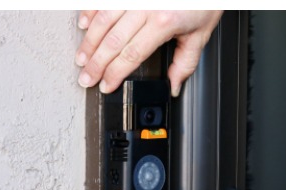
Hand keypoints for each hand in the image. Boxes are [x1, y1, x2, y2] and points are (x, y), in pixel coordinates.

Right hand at [75, 11, 222, 96]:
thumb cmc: (203, 3)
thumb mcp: (200, 35)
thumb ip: (185, 63)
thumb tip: (174, 86)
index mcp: (164, 23)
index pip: (132, 55)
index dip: (115, 73)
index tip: (106, 85)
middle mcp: (146, 7)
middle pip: (113, 41)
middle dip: (96, 64)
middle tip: (86, 78)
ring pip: (103, 20)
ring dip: (89, 42)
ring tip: (82, 59)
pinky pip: (103, 1)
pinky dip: (90, 13)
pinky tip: (84, 26)